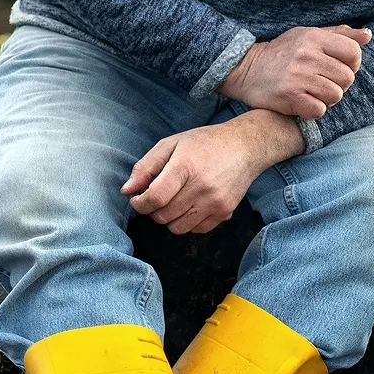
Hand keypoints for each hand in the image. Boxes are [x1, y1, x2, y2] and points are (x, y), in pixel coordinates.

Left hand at [124, 110, 304, 234]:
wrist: (246, 146)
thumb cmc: (205, 143)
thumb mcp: (172, 144)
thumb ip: (146, 166)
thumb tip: (127, 190)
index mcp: (185, 167)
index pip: (155, 198)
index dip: (140, 203)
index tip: (137, 199)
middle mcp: (202, 187)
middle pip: (163, 215)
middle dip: (152, 210)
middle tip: (155, 197)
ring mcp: (215, 202)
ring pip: (178, 228)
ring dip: (169, 218)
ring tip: (172, 201)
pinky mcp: (225, 213)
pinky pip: (196, 230)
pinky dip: (187, 222)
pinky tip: (190, 205)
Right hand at [218, 25, 370, 119]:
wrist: (246, 69)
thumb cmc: (283, 53)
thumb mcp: (308, 35)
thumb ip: (340, 35)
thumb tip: (368, 36)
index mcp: (314, 37)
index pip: (354, 52)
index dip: (352, 63)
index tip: (338, 67)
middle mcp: (306, 55)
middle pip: (347, 78)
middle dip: (339, 84)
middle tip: (323, 82)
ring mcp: (297, 76)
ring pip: (336, 95)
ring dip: (327, 98)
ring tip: (313, 92)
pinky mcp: (289, 96)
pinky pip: (319, 110)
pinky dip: (314, 110)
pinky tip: (303, 102)